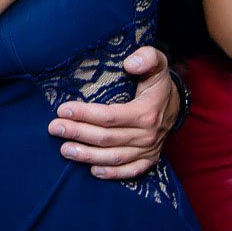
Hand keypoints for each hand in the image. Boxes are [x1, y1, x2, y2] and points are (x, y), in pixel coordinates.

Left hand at [48, 45, 173, 179]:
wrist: (177, 105)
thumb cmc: (158, 83)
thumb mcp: (157, 63)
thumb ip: (147, 57)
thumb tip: (130, 63)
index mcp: (146, 112)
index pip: (109, 116)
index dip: (85, 114)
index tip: (63, 109)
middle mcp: (147, 135)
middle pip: (106, 138)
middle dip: (77, 133)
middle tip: (54, 128)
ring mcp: (148, 150)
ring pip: (113, 157)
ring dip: (87, 155)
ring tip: (64, 150)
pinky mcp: (149, 160)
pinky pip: (129, 171)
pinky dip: (111, 173)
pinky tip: (92, 170)